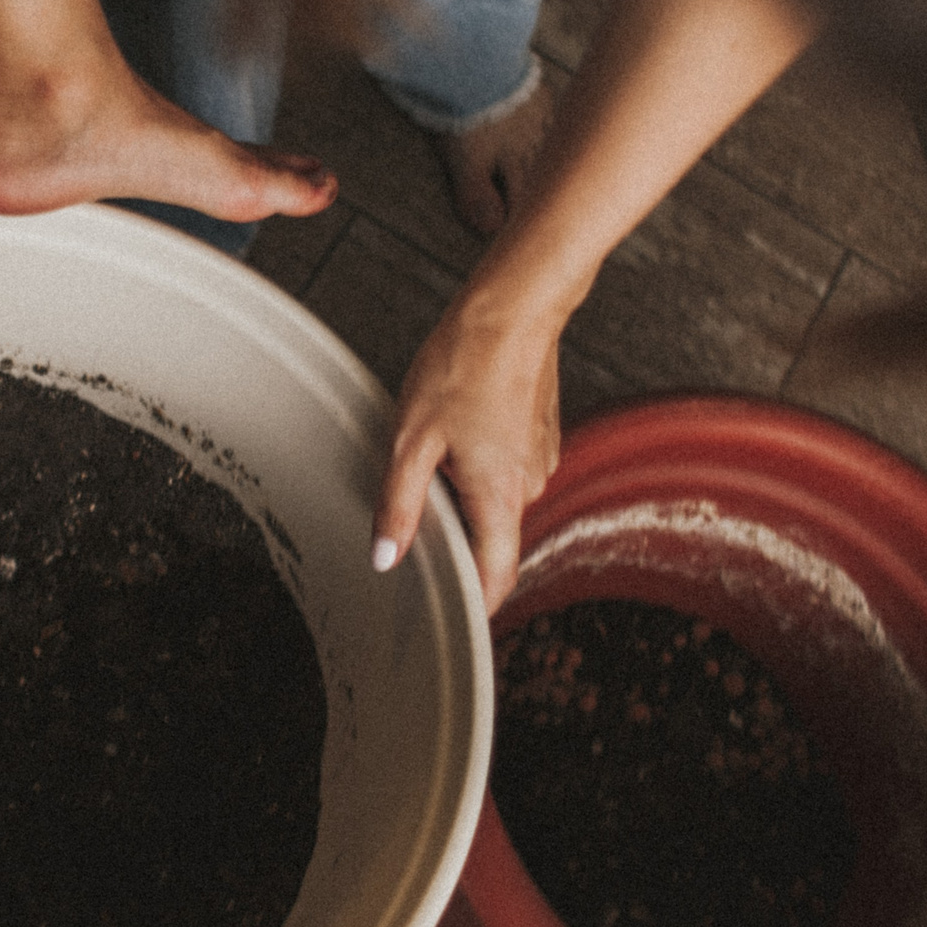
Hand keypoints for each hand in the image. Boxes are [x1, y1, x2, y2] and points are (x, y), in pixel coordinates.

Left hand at [372, 287, 567, 611]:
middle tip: (416, 500)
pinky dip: (480, 463)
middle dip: (454, 528)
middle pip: (490, 536)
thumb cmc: (465, 362)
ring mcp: (538, 460)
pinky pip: (505, 470)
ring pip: (495, 499)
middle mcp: (528, 485)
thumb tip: (388, 555)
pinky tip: (458, 427)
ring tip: (435, 446)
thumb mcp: (412, 439)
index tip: (453, 617)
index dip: (476, 605)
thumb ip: (400, 504)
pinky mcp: (538, 436)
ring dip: (464, 489)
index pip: (496, 577)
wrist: (513, 309)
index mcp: (499, 496)